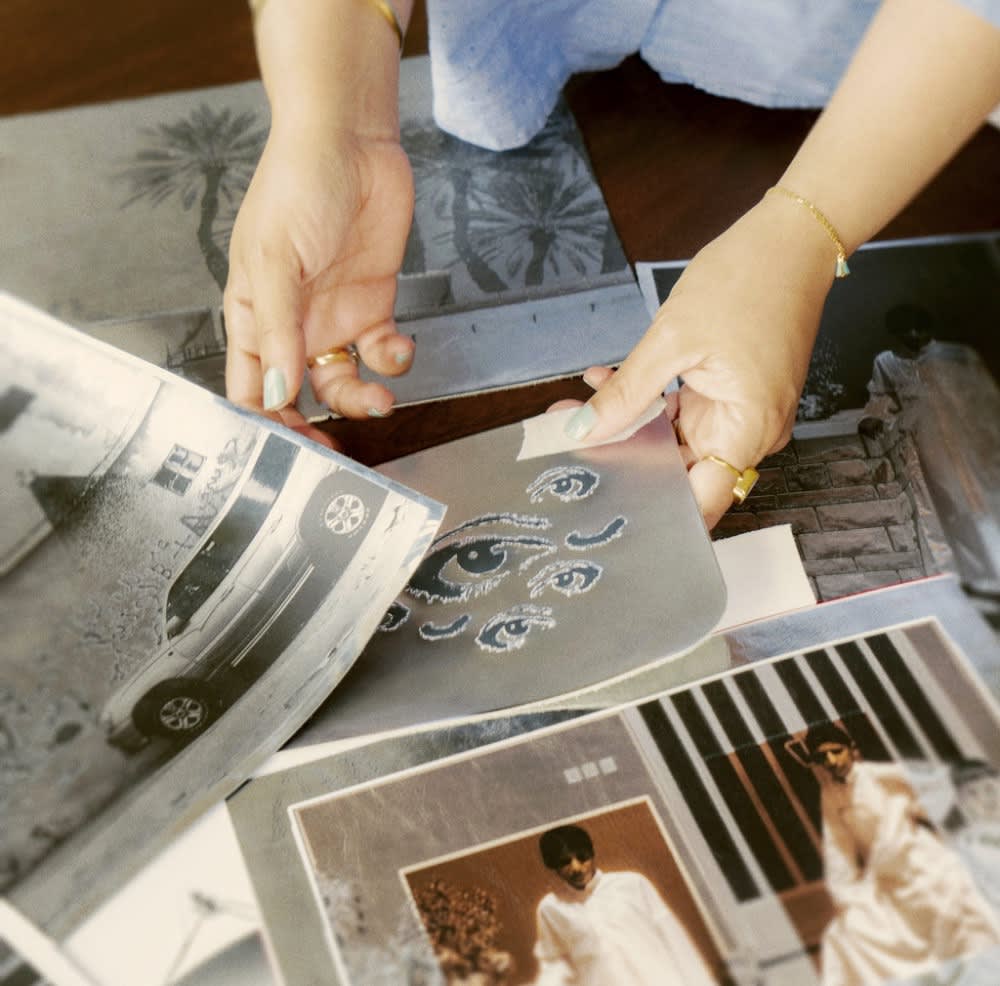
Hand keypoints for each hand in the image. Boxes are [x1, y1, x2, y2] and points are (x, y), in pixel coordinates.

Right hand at [224, 121, 414, 423]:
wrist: (352, 143)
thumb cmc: (296, 188)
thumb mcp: (276, 260)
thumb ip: (278, 331)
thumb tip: (277, 393)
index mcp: (254, 318)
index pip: (250, 388)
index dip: (264, 426)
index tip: (286, 454)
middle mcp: (293, 326)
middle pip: (297, 397)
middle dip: (315, 428)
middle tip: (335, 453)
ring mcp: (334, 318)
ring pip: (343, 383)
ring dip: (362, 401)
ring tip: (379, 400)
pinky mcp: (374, 306)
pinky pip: (382, 352)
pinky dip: (393, 360)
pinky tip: (398, 348)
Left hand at [562, 197, 835, 527]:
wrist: (789, 239)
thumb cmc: (750, 281)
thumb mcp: (672, 341)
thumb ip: (627, 393)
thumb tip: (587, 428)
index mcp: (748, 429)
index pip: (703, 501)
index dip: (655, 509)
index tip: (607, 501)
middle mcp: (750, 432)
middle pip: (681, 470)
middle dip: (624, 457)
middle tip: (571, 441)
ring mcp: (740, 413)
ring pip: (674, 440)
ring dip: (628, 423)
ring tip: (578, 405)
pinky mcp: (730, 394)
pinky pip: (682, 412)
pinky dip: (648, 400)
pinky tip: (609, 381)